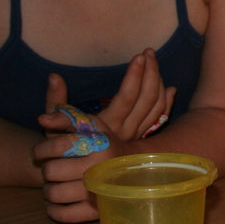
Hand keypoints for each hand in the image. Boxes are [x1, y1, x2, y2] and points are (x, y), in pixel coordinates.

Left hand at [31, 111, 133, 223]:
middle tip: (52, 169)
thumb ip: (67, 118)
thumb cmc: (108, 145)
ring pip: (54, 193)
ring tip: (55, 184)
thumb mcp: (93, 126)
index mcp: (99, 145)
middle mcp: (99, 168)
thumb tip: (41, 119)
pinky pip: (64, 215)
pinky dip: (53, 210)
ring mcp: (98, 192)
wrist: (137, 169)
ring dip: (48, 189)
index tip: (38, 153)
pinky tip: (55, 202)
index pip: (58, 146)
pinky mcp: (97, 211)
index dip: (40, 149)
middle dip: (47, 169)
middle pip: (52, 171)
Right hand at [38, 50, 174, 143]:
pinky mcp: (140, 139)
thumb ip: (55, 99)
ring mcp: (135, 137)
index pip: (128, 97)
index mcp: (106, 126)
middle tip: (149, 52)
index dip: (135, 75)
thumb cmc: (59, 145)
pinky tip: (170, 89)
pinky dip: (167, 103)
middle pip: (148, 99)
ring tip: (154, 63)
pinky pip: (159, 119)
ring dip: (158, 83)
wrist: (70, 171)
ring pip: (157, 108)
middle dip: (151, 72)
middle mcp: (125, 132)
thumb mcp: (54, 123)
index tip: (139, 56)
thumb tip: (54, 76)